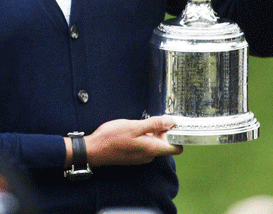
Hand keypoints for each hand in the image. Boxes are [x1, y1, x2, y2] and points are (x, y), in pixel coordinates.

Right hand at [64, 116, 182, 168]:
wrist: (94, 150)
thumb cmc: (112, 138)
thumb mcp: (134, 126)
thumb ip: (153, 124)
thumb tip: (170, 121)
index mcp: (152, 149)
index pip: (176, 147)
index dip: (177, 135)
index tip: (174, 123)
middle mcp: (149, 155)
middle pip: (165, 143)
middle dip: (163, 130)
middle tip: (156, 116)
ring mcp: (141, 156)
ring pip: (154, 143)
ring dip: (152, 132)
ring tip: (142, 121)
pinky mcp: (134, 155)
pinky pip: (145, 145)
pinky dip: (144, 136)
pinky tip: (135, 128)